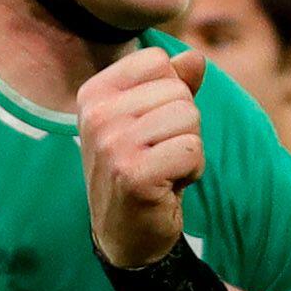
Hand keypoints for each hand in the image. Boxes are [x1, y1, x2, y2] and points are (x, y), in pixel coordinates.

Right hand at [76, 49, 207, 266]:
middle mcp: (97, 115)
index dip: (170, 94)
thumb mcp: (152, 119)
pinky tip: (167, 185)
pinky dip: (191, 171)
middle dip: (183, 125)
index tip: (150, 127)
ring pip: (189, 118)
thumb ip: (173, 84)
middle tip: (158, 154)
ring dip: (189, 149)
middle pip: (178, 91)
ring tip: (163, 169)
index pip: (157, 61)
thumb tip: (195, 57)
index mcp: (95, 94)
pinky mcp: (134, 174)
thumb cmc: (141, 169)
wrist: (125, 232)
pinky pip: (192, 150)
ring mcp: (112, 145)